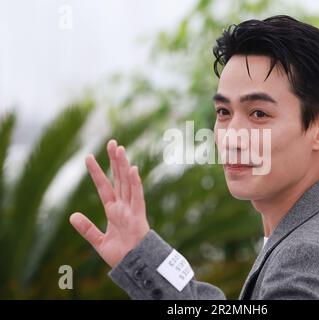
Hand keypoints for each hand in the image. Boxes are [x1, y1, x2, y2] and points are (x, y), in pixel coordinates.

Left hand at [69, 140, 149, 267]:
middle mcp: (123, 205)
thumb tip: (72, 215)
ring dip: (123, 166)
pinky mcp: (138, 215)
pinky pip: (137, 196)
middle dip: (114, 161)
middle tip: (112, 143)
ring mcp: (131, 208)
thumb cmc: (120, 254)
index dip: (96, 172)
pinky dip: (135, 183)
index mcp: (113, 210)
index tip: (88, 157)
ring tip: (120, 149)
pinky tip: (132, 169)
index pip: (104, 186)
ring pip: (127, 182)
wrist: (133, 265)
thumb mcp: (98, 241)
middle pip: (118, 179)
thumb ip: (86, 228)